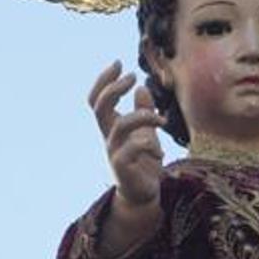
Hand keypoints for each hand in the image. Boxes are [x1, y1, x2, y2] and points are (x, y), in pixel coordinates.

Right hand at [89, 61, 165, 206]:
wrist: (144, 195)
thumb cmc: (144, 163)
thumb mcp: (146, 133)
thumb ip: (143, 112)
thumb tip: (142, 88)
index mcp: (111, 127)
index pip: (96, 100)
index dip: (103, 80)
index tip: (118, 63)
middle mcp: (108, 138)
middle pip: (99, 107)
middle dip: (114, 88)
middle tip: (132, 76)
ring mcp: (113, 153)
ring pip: (120, 126)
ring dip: (143, 117)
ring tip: (162, 121)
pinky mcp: (123, 169)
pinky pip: (131, 149)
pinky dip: (148, 144)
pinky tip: (159, 151)